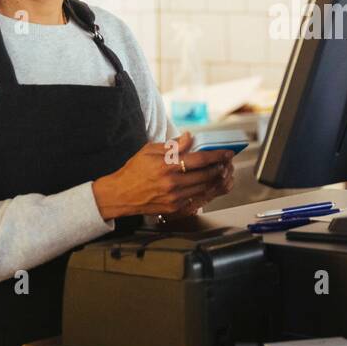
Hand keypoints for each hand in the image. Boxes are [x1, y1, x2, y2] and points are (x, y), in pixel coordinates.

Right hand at [91, 131, 233, 221]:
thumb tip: (190, 137)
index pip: (200, 159)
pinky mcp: (174, 208)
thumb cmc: (133, 170)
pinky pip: (196, 198)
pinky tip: (207, 183)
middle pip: (206, 175)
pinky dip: (204, 190)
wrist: (120, 195)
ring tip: (219, 171)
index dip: (216, 155)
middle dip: (219, 167)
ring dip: (215, 179)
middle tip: (226, 161)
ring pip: (204, 187)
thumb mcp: (149, 150)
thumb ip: (173, 145)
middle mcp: (172, 183)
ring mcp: (174, 198)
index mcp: (166, 166)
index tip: (227, 152)